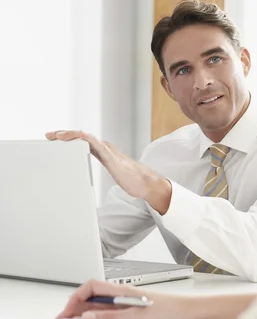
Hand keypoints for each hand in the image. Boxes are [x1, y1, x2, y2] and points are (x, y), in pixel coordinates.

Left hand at [45, 130, 171, 212]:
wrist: (147, 184)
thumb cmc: (132, 179)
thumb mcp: (114, 170)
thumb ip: (106, 164)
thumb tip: (96, 169)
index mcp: (104, 151)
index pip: (82, 141)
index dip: (68, 138)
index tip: (54, 139)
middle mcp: (105, 148)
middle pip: (81, 137)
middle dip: (64, 135)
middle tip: (49, 136)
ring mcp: (108, 151)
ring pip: (86, 137)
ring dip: (70, 135)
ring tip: (57, 136)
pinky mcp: (111, 157)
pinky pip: (95, 144)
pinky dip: (85, 138)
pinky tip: (77, 137)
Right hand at [56, 279, 192, 318]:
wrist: (189, 314)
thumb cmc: (168, 312)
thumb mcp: (136, 317)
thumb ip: (110, 317)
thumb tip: (86, 317)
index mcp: (122, 290)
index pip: (91, 286)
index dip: (76, 297)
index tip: (67, 312)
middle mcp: (123, 294)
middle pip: (92, 296)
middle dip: (76, 306)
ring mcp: (127, 303)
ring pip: (100, 304)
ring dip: (86, 313)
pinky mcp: (133, 311)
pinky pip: (110, 312)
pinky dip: (99, 318)